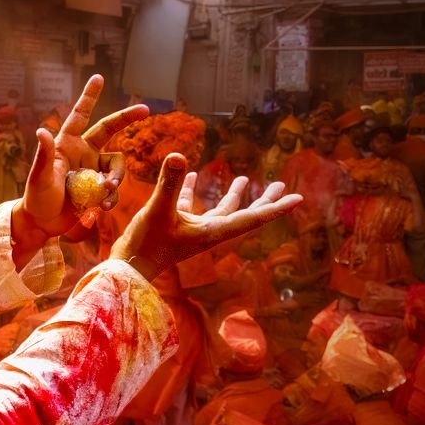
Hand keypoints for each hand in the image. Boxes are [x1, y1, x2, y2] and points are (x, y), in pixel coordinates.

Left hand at [15, 75, 148, 240]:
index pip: (80, 115)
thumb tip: (42, 130)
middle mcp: (83, 152)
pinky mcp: (98, 187)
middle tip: (146, 109)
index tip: (98, 77)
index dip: (89, 96)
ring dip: (115, 178)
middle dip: (126, 118)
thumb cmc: (36, 197)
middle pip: (109, 129)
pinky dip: (111, 196)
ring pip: (116, 166)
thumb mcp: (40, 177)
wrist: (42, 223)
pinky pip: (113, 187)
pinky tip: (103, 207)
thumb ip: (44, 155)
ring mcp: (92, 170)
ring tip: (105, 192)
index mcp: (67, 144)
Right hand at [111, 153, 301, 280]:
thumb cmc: (145, 245)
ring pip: (220, 210)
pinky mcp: (175, 227)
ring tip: (245, 179)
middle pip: (243, 215)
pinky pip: (189, 205)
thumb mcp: (157, 212)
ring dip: (233, 196)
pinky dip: (191, 189)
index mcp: (212, 232)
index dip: (275, 208)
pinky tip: (190, 175)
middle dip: (263, 201)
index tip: (298, 199)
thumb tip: (177, 155)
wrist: (126, 268)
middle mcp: (208, 232)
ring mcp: (192, 230)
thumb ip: (168, 185)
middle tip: (283, 186)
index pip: (251, 219)